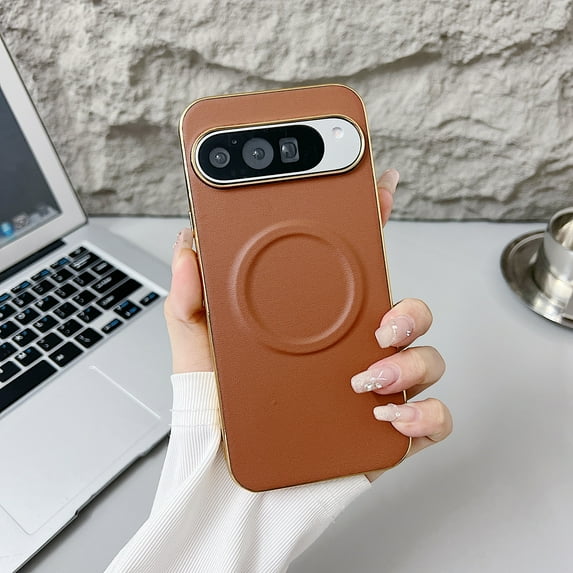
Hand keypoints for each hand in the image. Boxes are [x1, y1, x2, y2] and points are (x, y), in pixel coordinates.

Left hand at [164, 168, 450, 476]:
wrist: (227, 477)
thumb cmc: (219, 408)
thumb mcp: (197, 344)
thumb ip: (190, 294)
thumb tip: (189, 243)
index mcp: (317, 321)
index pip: (355, 267)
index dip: (373, 224)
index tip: (382, 188)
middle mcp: (352, 349)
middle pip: (406, 311)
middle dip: (409, 310)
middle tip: (383, 323)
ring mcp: (373, 387)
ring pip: (426, 359)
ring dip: (411, 362)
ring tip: (367, 377)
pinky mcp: (384, 430)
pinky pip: (432, 418)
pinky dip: (424, 414)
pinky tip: (387, 414)